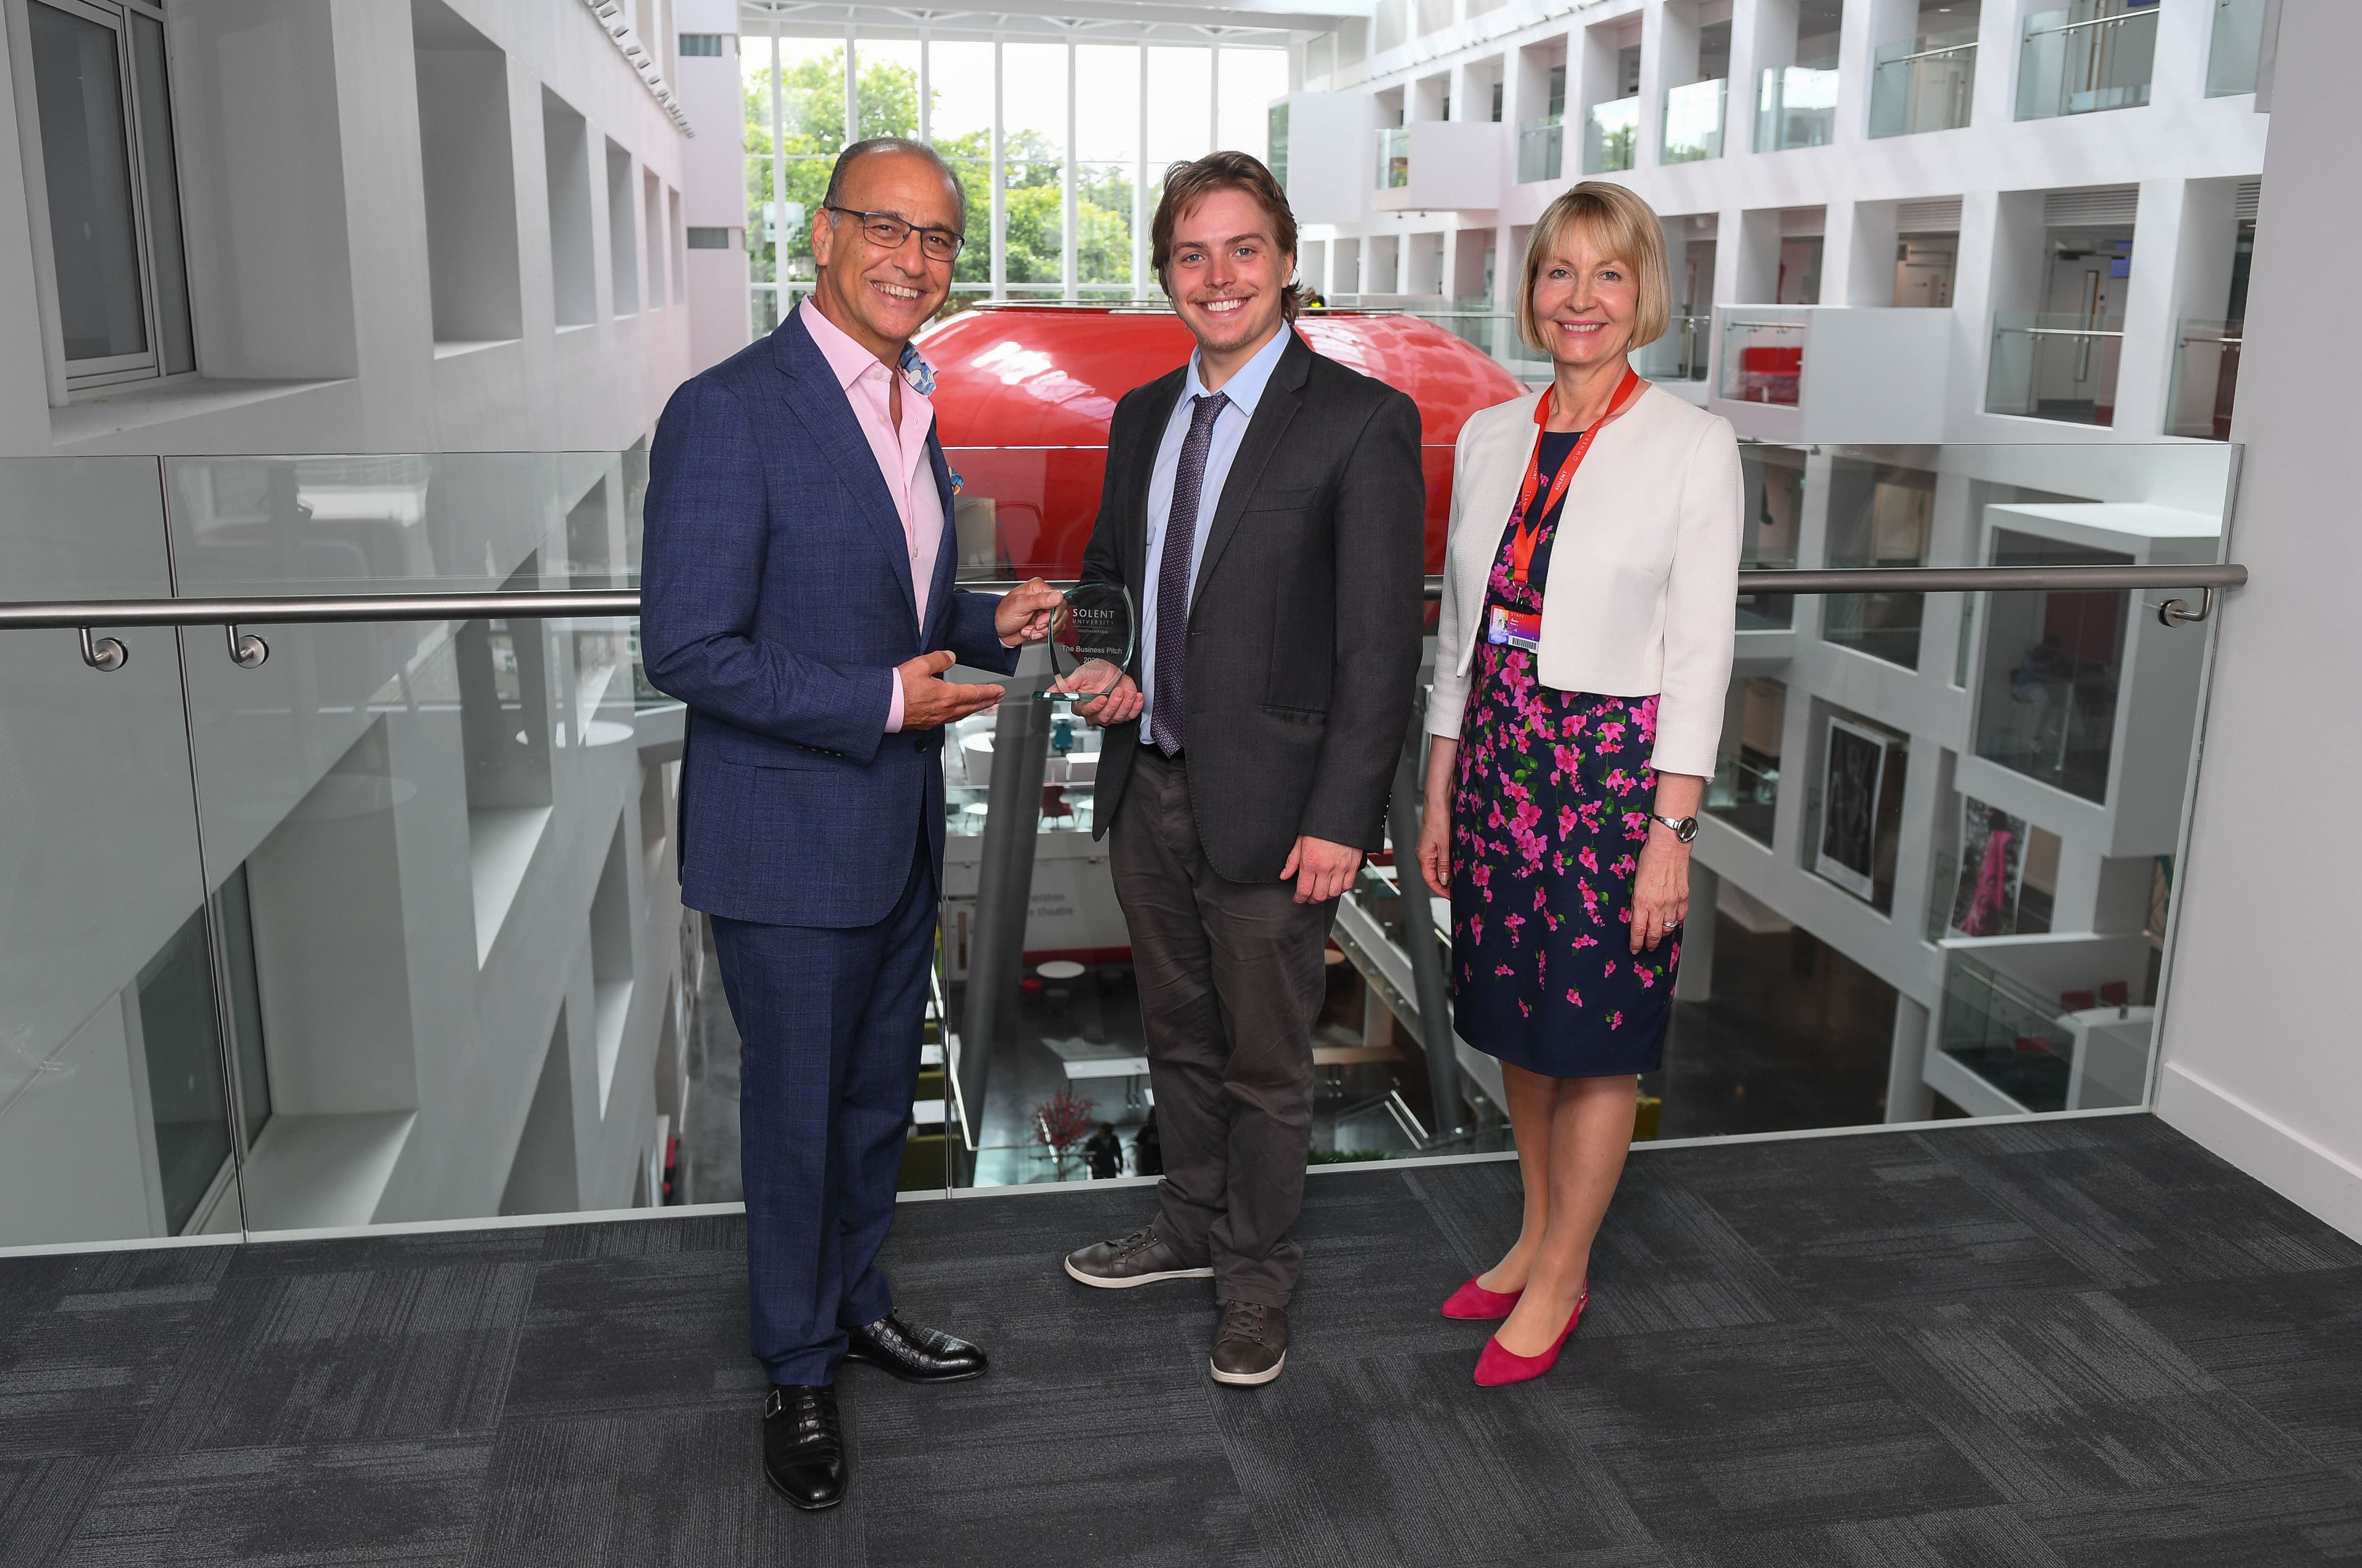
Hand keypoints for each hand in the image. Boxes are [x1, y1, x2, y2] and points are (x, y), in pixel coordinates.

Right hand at [897, 650, 1002, 729]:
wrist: (882, 707)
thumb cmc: (897, 688)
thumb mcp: (920, 665)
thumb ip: (939, 659)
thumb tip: (951, 656)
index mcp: (947, 696)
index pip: (975, 693)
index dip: (990, 692)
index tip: (1000, 690)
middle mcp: (945, 710)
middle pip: (973, 706)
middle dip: (988, 701)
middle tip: (999, 698)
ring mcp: (937, 719)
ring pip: (962, 714)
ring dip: (975, 708)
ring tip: (983, 705)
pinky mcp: (927, 723)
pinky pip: (951, 718)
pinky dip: (961, 713)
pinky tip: (959, 712)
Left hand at [995, 578, 1061, 646]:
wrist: (997, 630)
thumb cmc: (1002, 615)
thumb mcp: (1019, 605)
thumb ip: (1039, 600)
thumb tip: (1057, 595)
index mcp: (1038, 588)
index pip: (1059, 600)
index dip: (1052, 614)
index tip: (1039, 622)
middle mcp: (1044, 598)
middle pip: (1060, 613)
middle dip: (1046, 625)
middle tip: (1034, 627)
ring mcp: (1044, 611)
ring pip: (1058, 624)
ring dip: (1043, 632)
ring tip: (1029, 630)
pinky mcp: (1045, 623)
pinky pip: (1054, 631)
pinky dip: (1043, 636)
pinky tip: (1031, 632)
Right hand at [1049, 659, 1141, 725]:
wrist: (1112, 667)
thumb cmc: (1096, 671)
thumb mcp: (1080, 674)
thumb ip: (1066, 684)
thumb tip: (1050, 691)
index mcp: (1082, 704)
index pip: (1086, 711)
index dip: (1094, 707)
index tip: (1101, 698)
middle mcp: (1096, 711)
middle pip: (1103, 717)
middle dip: (1113, 704)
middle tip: (1118, 691)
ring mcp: (1110, 713)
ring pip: (1117, 717)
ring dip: (1125, 704)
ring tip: (1127, 690)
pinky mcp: (1124, 712)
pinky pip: (1130, 715)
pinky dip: (1135, 706)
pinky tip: (1136, 696)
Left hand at [1281, 834, 1362, 904]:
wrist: (1340, 816)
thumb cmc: (1320, 827)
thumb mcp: (1300, 842)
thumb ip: (1292, 861)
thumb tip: (1284, 875)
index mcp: (1311, 862)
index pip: (1304, 890)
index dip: (1299, 898)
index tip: (1298, 899)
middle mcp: (1326, 867)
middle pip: (1319, 896)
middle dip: (1311, 899)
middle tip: (1308, 897)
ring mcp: (1341, 868)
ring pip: (1333, 893)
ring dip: (1326, 896)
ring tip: (1321, 891)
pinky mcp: (1352, 866)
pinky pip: (1347, 886)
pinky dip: (1340, 889)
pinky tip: (1335, 885)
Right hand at [1418, 736, 1458, 898]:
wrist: (1439, 798)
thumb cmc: (1438, 816)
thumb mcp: (1444, 843)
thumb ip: (1444, 864)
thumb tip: (1444, 881)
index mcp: (1424, 855)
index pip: (1430, 880)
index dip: (1441, 891)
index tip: (1453, 897)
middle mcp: (1427, 852)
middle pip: (1435, 875)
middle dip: (1447, 884)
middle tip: (1462, 891)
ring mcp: (1433, 847)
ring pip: (1441, 867)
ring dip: (1451, 874)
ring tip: (1464, 879)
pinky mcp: (1440, 841)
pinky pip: (1445, 857)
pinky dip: (1453, 863)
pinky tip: (1463, 864)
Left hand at [1629, 829, 1689, 953]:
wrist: (1669, 846)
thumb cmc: (1650, 857)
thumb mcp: (1635, 881)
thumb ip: (1636, 900)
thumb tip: (1636, 914)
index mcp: (1643, 901)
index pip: (1638, 930)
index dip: (1636, 943)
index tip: (1634, 948)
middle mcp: (1658, 905)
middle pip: (1654, 934)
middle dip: (1649, 944)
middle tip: (1647, 947)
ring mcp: (1673, 902)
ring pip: (1668, 927)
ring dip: (1662, 934)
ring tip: (1658, 936)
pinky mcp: (1684, 897)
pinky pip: (1681, 917)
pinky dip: (1676, 922)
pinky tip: (1672, 922)